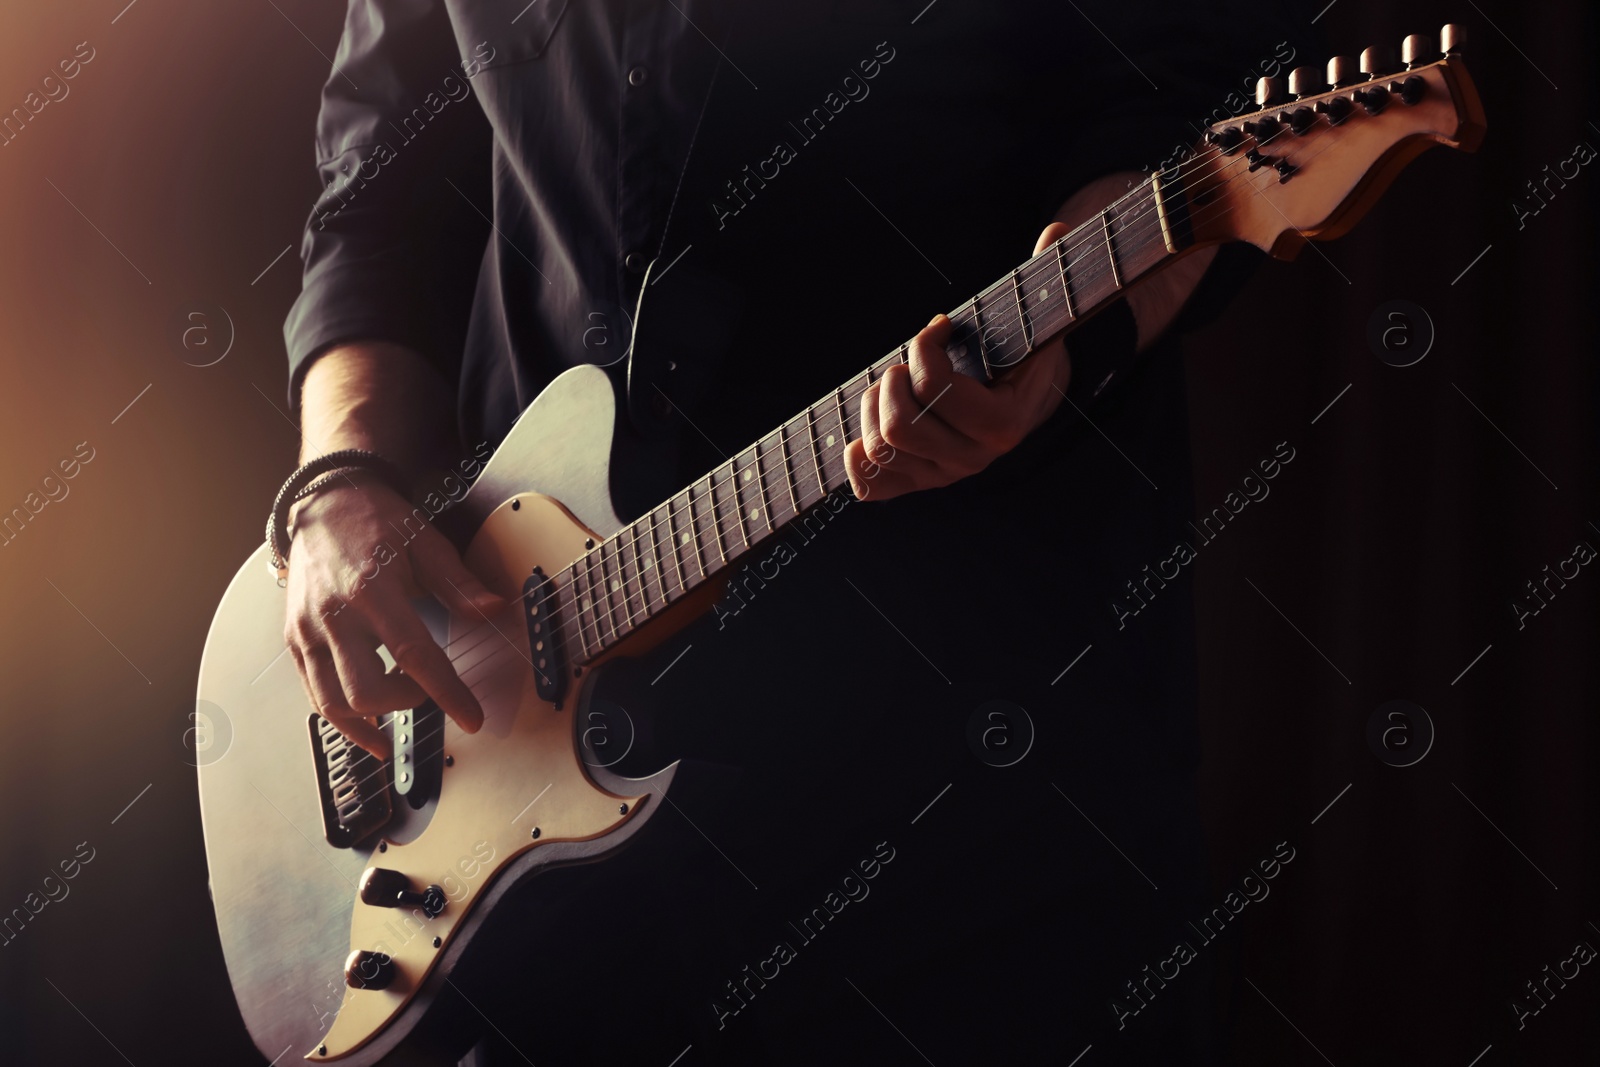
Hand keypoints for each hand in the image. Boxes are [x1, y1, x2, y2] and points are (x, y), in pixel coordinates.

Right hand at [282, 478, 505, 756]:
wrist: (324, 503)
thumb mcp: (425, 542)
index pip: (414, 654)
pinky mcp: (294, 640)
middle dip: (406, 702)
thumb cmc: (374, 521)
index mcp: (370, 589)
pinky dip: (342, 718)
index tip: (470, 716)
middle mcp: (333, 615)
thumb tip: (492, 609)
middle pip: (366, 690)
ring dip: (373, 717)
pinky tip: (368, 726)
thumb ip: (458, 582)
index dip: (446, 692)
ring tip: (400, 703)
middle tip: (428, 689)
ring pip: (333, 703)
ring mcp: (308, 631)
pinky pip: (313, 694)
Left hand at [845, 222, 1074, 501]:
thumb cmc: (1015, 352)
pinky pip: (869, 488)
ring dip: (872, 407)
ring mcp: (941, 477)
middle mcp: (973, 460)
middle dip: (891, 382)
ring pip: (879, 449)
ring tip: (890, 384)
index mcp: (1004, 424)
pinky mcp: (914, 486)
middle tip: (902, 362)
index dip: (925, 349)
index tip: (936, 328)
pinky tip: (869, 426)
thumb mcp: (1032, 317)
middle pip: (900, 427)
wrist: (1019, 404)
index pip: (939, 391)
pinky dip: (856, 458)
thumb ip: (1047, 275)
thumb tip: (1060, 226)